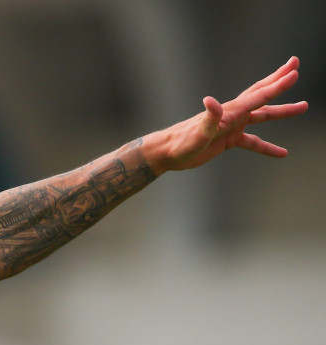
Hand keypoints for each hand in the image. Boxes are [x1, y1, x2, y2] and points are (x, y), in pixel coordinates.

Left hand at [150, 57, 306, 172]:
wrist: (167, 152)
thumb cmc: (180, 143)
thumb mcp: (196, 133)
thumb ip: (208, 119)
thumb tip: (211, 101)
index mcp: (230, 112)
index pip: (259, 96)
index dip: (277, 85)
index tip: (294, 73)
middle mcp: (233, 115)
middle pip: (262, 95)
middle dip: (279, 81)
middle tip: (296, 67)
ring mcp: (232, 126)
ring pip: (262, 116)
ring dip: (282, 111)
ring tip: (302, 107)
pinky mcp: (227, 140)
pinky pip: (253, 142)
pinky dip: (267, 146)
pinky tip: (282, 152)